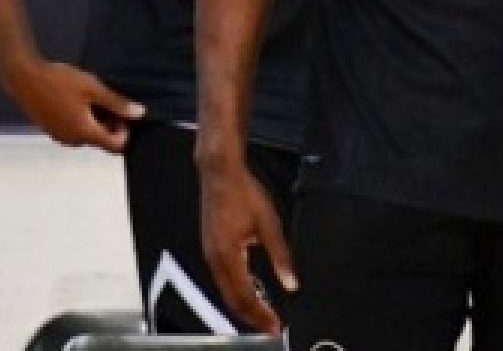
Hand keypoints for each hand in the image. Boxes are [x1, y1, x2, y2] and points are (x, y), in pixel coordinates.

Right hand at [2, 59, 143, 152]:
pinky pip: (73, 131)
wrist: (24, 78)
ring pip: (87, 135)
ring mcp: (59, 137)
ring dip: (94, 121)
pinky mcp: (51, 130)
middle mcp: (72, 140)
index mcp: (84, 133)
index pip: (116, 146)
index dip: (125, 131)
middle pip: (101, 141)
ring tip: (90, 97)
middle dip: (109, 124)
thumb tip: (140, 114)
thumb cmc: (58, 81)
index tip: (121, 112)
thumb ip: (117, 103)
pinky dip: (80, 120)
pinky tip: (76, 100)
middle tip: (106, 100)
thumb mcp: (93, 88)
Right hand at [200, 159, 294, 335]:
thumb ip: (281, 256)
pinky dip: (236, 293)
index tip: (276, 327)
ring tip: (263, 316)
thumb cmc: (244, 193)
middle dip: (252, 318)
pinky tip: (249, 293)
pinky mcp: (211, 248)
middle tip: (271, 329)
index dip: (261, 315)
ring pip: (226, 292)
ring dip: (244, 307)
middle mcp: (215, 260)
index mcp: (228, 256)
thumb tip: (291, 282)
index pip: (246, 297)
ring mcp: (210, 255)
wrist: (220, 173)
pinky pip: (222, 280)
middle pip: (233, 301)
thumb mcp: (270, 224)